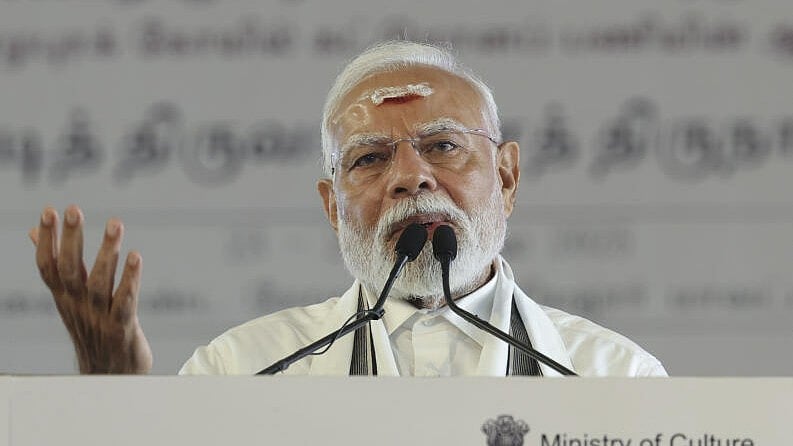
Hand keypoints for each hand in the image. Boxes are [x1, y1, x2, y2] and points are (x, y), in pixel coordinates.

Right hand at [29, 205, 152, 373]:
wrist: (108, 375)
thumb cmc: (91, 327)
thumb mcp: (70, 297)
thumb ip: (58, 264)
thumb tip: (34, 233)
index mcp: (64, 297)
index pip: (49, 266)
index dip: (47, 240)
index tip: (48, 211)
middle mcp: (77, 306)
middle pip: (70, 270)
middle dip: (71, 239)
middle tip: (73, 209)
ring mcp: (98, 318)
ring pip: (98, 283)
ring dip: (106, 252)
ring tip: (114, 224)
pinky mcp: (121, 329)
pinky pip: (124, 302)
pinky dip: (130, 279)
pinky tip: (136, 257)